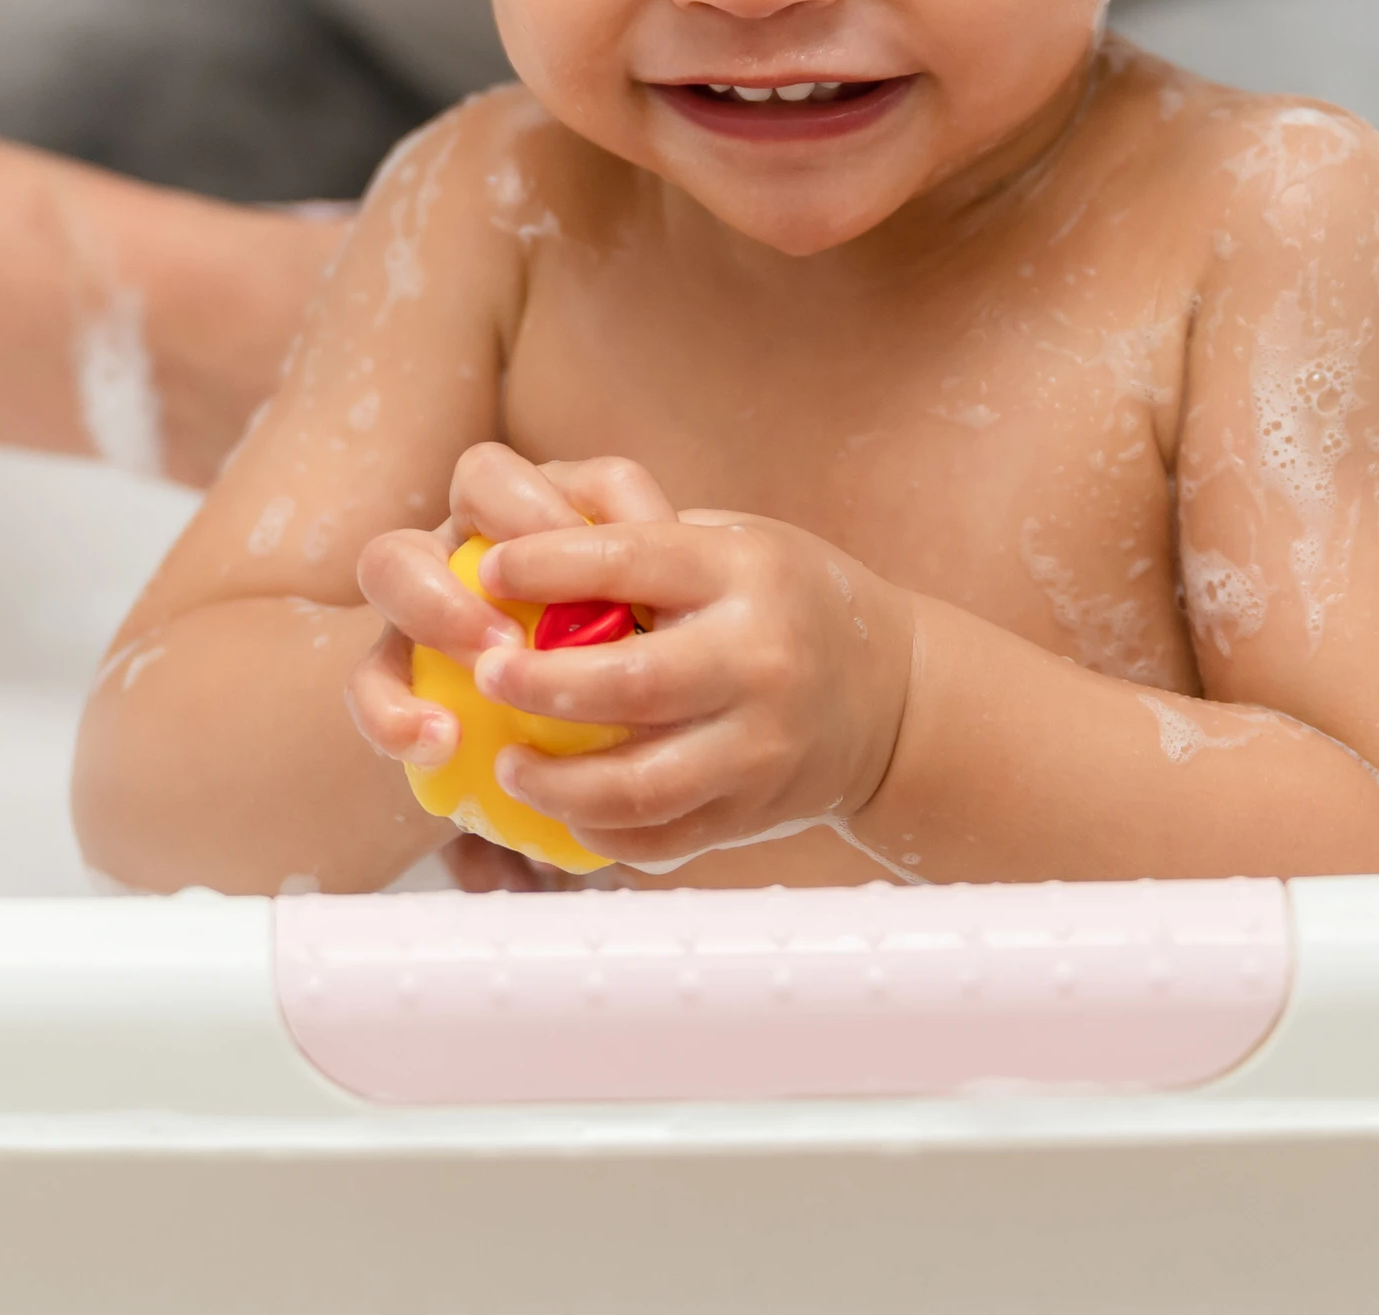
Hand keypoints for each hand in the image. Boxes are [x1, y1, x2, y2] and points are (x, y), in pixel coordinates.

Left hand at [354, 443, 917, 869]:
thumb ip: (637, 539)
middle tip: (486, 675)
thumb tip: (516, 544)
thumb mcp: (731, 542)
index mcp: (744, 572)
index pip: (632, 558)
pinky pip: (658, 839)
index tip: (490, 571)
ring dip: (555, 780)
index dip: (548, 565)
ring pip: (638, 783)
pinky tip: (562, 808)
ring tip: (508, 761)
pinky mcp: (751, 814)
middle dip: (540, 683)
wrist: (892, 697)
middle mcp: (759, 659)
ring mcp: (760, 746)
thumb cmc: (781, 601)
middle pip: (630, 682)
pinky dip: (597, 830)